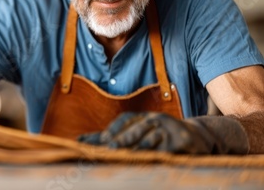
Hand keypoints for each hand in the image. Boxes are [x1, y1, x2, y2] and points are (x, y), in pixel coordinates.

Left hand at [78, 112, 248, 153]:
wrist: (198, 136)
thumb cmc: (161, 135)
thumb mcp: (140, 131)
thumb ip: (114, 136)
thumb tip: (81, 140)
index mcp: (142, 117)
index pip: (123, 120)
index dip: (111, 130)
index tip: (99, 140)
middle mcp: (154, 119)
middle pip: (134, 131)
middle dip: (120, 140)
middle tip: (109, 150)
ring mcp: (168, 129)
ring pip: (149, 142)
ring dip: (137, 151)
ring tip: (124, 158)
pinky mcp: (181, 141)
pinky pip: (166, 151)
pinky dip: (157, 157)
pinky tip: (149, 163)